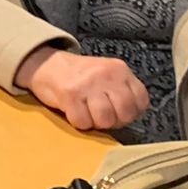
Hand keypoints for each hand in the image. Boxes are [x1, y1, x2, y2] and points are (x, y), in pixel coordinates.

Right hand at [18, 48, 149, 131]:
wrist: (46, 65)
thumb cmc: (79, 76)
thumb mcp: (107, 75)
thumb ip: (122, 90)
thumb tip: (132, 115)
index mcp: (119, 69)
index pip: (141, 101)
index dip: (131, 113)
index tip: (118, 111)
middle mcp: (106, 74)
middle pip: (125, 112)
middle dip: (115, 121)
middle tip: (102, 116)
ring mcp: (88, 83)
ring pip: (105, 119)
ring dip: (95, 123)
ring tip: (87, 113)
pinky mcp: (70, 94)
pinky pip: (83, 122)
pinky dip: (78, 122)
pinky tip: (74, 111)